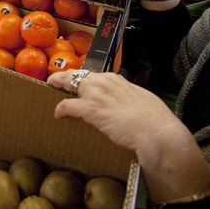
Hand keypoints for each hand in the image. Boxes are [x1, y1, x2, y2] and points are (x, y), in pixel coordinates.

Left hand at [48, 71, 179, 153]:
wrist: (158, 133)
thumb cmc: (156, 121)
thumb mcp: (143, 101)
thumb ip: (130, 98)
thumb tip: (127, 103)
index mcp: (118, 80)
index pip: (95, 76)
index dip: (85, 80)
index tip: (80, 83)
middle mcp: (106, 82)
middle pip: (79, 75)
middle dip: (66, 76)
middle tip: (56, 80)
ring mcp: (97, 94)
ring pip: (69, 82)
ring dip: (59, 85)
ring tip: (52, 89)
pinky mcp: (91, 109)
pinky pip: (68, 105)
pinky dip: (61, 109)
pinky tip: (58, 115)